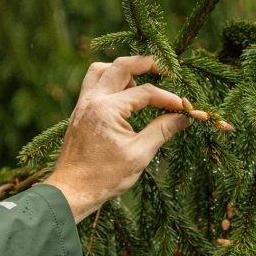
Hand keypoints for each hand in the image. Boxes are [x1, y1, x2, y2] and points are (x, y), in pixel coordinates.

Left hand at [44, 56, 191, 222]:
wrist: (71, 191)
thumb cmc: (104, 177)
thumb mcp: (139, 155)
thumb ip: (162, 131)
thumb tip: (183, 117)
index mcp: (107, 110)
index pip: (145, 92)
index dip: (168, 98)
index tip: (184, 107)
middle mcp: (92, 100)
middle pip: (121, 66)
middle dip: (146, 64)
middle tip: (166, 70)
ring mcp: (82, 104)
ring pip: (101, 70)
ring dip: (122, 70)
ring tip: (139, 84)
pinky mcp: (79, 111)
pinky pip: (93, 83)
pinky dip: (109, 81)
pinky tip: (123, 96)